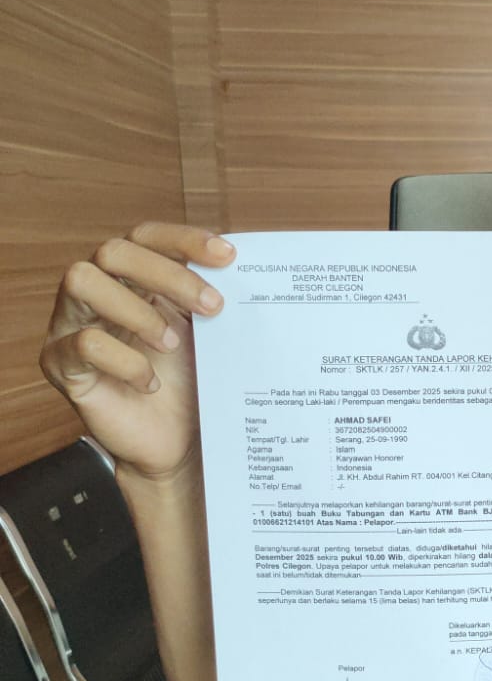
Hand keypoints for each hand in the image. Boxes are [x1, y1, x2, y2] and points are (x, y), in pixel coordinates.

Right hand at [40, 223, 235, 480]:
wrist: (175, 443)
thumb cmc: (187, 382)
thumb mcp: (204, 333)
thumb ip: (208, 298)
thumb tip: (241, 267)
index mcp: (130, 277)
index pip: (146, 236)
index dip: (183, 239)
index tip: (227, 256)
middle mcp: (96, 292)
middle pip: (113, 251)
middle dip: (167, 274)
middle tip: (212, 306)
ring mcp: (71, 324)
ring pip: (82, 280)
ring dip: (137, 311)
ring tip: (171, 344)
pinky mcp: (61, 363)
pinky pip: (84, 343)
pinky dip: (126, 361)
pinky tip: (150, 382)